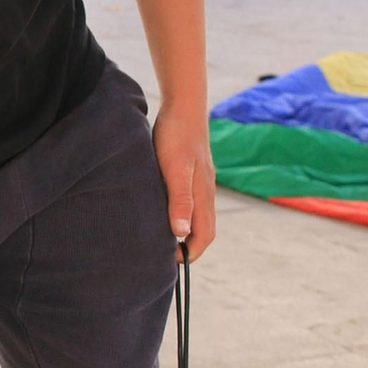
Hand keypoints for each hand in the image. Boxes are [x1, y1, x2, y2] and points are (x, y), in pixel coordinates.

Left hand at [153, 105, 215, 260]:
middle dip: (188, 247)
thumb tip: (181, 232)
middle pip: (203, 229)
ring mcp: (200, 181)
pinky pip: (190, 201)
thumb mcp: (174, 169)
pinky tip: (162, 210)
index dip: (190, 254)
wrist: (183, 105)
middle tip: (163, 257)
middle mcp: (205, 191)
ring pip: (197, 215)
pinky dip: (180, 214)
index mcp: (203, 195)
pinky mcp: (192, 172)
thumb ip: (179, 200)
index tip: (169, 262)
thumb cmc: (176, 136)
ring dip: (184, 231)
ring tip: (161, 238)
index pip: (203, 236)